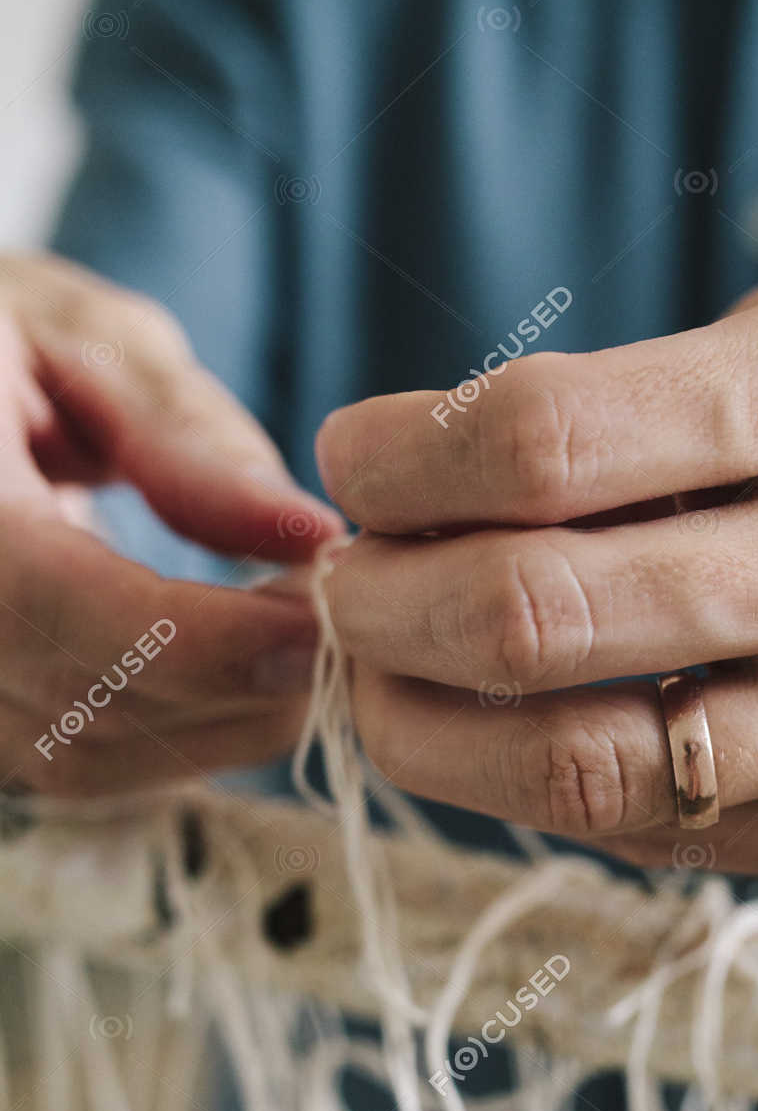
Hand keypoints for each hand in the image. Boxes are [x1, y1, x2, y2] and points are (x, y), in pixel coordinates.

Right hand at [0, 252, 341, 796]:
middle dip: (242, 680)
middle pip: (88, 703)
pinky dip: (184, 734)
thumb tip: (314, 534)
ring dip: (226, 720)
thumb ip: (188, 443)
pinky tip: (247, 672)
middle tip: (343, 615)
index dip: (209, 635)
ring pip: (93, 761)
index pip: (60, 606)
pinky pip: (84, 769)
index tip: (325, 611)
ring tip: (302, 635)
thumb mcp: (84, 341)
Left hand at [316, 278, 757, 881]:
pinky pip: (667, 838)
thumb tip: (433, 490)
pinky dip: (549, 792)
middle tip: (340, 596)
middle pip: (537, 618)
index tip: (351, 467)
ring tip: (382, 695)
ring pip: (580, 771)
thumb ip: (651, 411)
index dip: (400, 462)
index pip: (546, 443)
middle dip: (380, 613)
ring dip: (429, 739)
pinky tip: (511, 745)